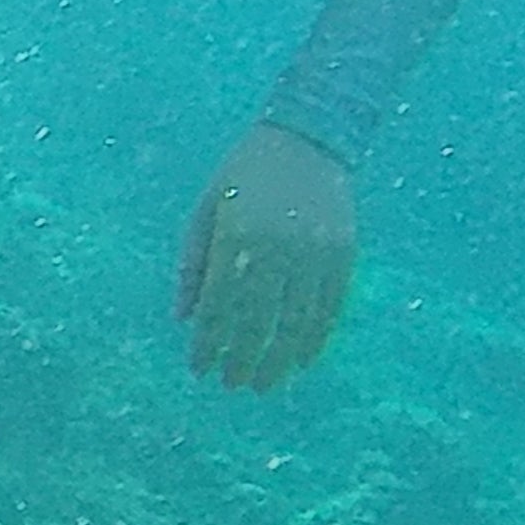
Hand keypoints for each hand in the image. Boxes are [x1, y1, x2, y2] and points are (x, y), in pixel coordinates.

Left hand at [175, 123, 357, 388]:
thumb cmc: (242, 176)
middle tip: (231, 384)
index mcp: (236, 236)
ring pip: (297, 322)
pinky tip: (300, 360)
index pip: (218, 306)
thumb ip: (192, 265)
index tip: (199, 369)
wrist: (307, 139)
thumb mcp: (205, 211)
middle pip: (257, 322)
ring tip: (263, 384)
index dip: (208, 343)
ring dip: (279, 359)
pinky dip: (315, 338)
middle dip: (241, 360)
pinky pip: (329, 308)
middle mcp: (277, 248)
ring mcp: (314, 252)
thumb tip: (182, 319)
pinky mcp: (342, 253)